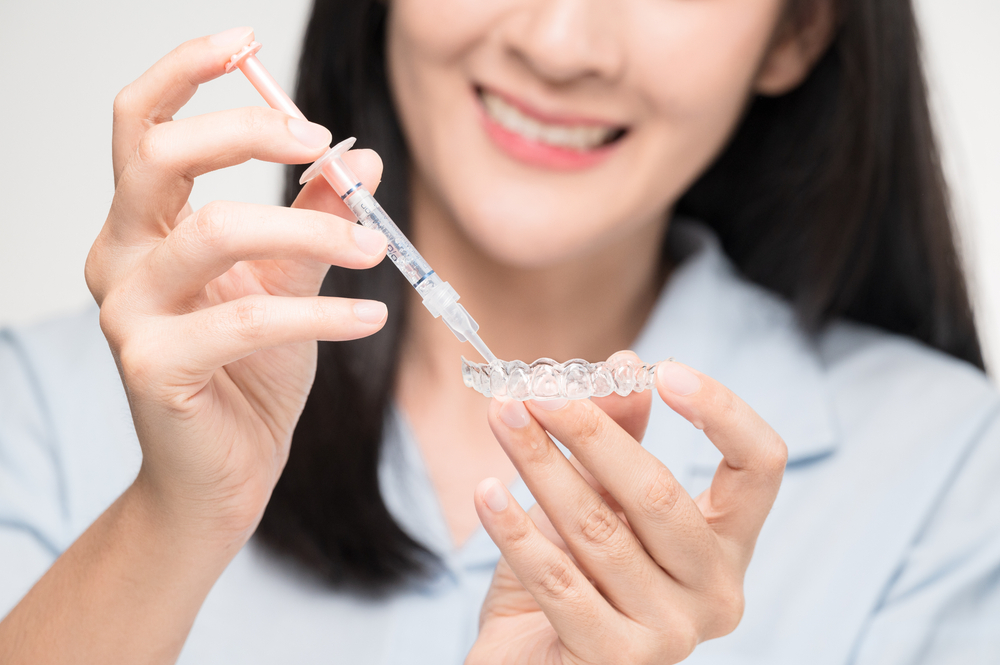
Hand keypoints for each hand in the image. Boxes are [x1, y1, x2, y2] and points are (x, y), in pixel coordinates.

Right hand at [85, 28, 388, 545]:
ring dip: (308, 228)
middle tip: (321, 145)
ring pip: (214, 231)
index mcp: (145, 227)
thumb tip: (359, 157)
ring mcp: (128, 314)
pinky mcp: (153, 367)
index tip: (246, 41)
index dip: (186, 73)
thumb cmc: (250, 375)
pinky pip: (246, 319)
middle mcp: (120, 259)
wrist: (226, 474)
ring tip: (371, 247)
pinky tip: (369, 317)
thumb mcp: (289, 282)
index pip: (141, 126)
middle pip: (163, 158)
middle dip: (248, 133)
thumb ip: (315, 219)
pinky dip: (322, 312)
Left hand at [469, 353, 787, 663]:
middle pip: (661, 493)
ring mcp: (670, 634)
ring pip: (598, 529)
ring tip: (503, 418)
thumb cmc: (574, 577)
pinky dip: (516, 531)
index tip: (666, 371)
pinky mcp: (616, 660)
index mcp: (725, 546)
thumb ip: (619, 439)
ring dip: (541, 465)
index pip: (759, 467)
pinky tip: (487, 491)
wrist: (532, 661)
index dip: (722, 411)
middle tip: (538, 391)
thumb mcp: (600, 501)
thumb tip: (625, 366)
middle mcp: (714, 592)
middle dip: (591, 432)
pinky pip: (557, 581)